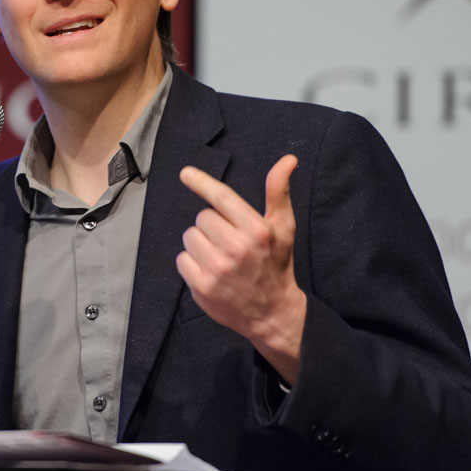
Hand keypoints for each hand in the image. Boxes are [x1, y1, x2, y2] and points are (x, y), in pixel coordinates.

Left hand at [176, 155, 306, 382]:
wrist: (272, 312)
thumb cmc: (276, 264)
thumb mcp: (283, 227)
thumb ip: (279, 191)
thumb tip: (289, 159)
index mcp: (257, 230)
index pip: (222, 198)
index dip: (202, 182)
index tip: (185, 173)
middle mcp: (237, 249)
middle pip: (202, 217)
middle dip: (213, 226)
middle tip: (229, 241)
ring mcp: (218, 269)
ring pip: (190, 236)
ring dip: (200, 243)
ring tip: (220, 256)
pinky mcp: (202, 287)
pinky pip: (182, 259)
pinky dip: (192, 263)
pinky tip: (210, 271)